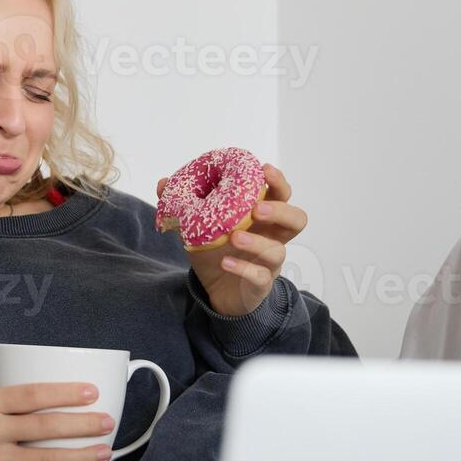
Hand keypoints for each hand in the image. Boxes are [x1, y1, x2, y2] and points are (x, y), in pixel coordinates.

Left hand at [157, 163, 306, 316]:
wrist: (215, 291)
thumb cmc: (216, 251)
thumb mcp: (199, 226)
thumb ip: (185, 205)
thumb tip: (163, 183)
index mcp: (262, 217)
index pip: (282, 195)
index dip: (278, 181)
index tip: (264, 169)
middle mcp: (272, 237)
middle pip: (296, 220)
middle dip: (280, 210)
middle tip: (256, 208)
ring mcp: (269, 263)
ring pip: (278, 251)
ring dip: (257, 242)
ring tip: (234, 237)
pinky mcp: (260, 285)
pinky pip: (261, 278)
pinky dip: (243, 269)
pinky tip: (226, 262)